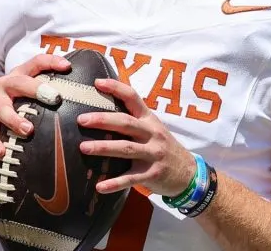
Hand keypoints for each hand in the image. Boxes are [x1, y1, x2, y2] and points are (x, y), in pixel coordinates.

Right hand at [0, 53, 70, 158]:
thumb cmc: (12, 105)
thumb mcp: (25, 95)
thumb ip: (45, 93)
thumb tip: (81, 98)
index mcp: (19, 75)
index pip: (36, 62)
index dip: (51, 62)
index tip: (68, 67)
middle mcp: (5, 85)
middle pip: (20, 83)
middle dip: (37, 89)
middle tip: (55, 99)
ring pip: (3, 109)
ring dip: (15, 120)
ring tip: (27, 130)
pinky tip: (2, 151)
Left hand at [77, 78, 195, 196]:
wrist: (188, 172)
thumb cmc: (163, 147)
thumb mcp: (153, 129)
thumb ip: (133, 121)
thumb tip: (100, 113)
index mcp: (149, 119)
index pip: (133, 98)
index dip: (116, 88)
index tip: (97, 83)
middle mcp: (152, 134)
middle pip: (126, 123)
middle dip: (103, 120)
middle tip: (82, 119)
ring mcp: (153, 154)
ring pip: (126, 149)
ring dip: (104, 148)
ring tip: (83, 147)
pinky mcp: (152, 174)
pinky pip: (131, 179)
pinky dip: (115, 183)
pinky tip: (100, 186)